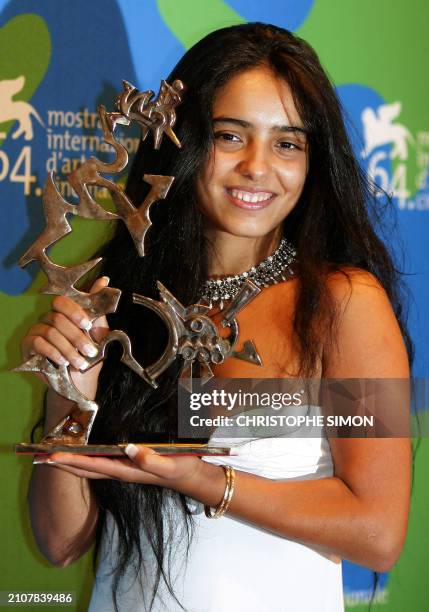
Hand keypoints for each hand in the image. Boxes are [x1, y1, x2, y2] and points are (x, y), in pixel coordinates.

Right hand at [21, 277, 109, 397]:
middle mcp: (49, 318)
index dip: (75, 311)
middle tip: (90, 351)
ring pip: (51, 332)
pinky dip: (54, 353)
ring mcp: (37, 330)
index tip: (87, 326)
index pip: (63, 301)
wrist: (80, 382)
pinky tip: (63, 362)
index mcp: (66, 314)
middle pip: (58, 318)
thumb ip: (98, 309)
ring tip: (79, 363)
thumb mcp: (99, 333)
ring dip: (68, 349)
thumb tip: (104, 280)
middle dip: (76, 337)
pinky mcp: (28, 345)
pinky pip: (38, 343)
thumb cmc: (89, 356)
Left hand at [34, 445, 204, 490]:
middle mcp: (122, 471)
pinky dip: (86, 459)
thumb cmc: (182, 468)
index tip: (53, 457)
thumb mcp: (170, 464)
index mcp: (128, 471)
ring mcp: (124, 470)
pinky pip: (100, 463)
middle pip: (86, 470)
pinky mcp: (128, 465)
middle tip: (41, 458)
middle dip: (64, 465)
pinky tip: (82, 455)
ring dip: (72, 463)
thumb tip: (128, 449)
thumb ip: (150, 459)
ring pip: (91, 468)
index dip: (73, 462)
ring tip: (54, 457)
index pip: (94, 466)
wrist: (193, 477)